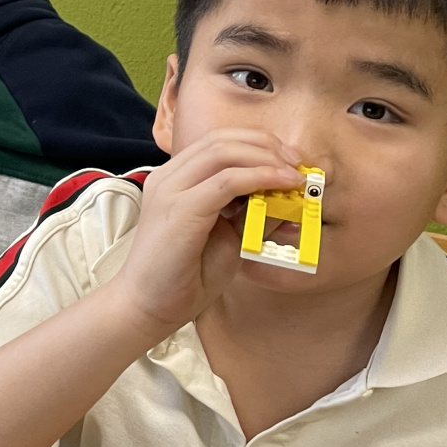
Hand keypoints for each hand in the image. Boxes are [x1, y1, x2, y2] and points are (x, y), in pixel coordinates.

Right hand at [108, 129, 302, 336]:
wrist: (148, 306)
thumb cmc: (185, 276)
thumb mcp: (228, 239)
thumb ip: (252, 216)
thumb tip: (290, 202)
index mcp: (175, 179)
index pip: (216, 143)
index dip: (257, 144)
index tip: (290, 161)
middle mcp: (169, 176)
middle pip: (220, 140)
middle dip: (266, 145)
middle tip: (297, 163)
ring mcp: (170, 189)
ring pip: (222, 152)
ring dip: (265, 158)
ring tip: (293, 174)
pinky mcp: (180, 209)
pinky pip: (226, 181)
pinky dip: (259, 177)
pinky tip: (281, 184)